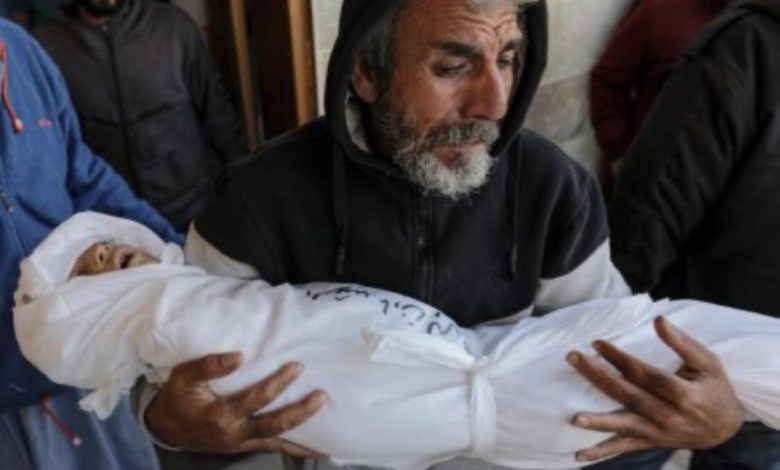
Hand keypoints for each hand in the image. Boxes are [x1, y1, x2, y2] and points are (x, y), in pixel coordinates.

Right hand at [145, 352, 326, 455]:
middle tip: (321, 396)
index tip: (297, 366)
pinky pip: (274, 448)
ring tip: (330, 434)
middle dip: (300, 411)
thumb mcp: (183, 376)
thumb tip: (239, 356)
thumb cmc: (177, 397)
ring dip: (303, 438)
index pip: (256, 399)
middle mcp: (234, 434)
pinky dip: (295, 449)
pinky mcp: (246, 446)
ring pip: (278, 442)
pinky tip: (316, 447)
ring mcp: (241, 444)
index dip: (278, 383)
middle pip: (274, 425)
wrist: (166, 427)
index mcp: (220, 415)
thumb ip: (209, 365)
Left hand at [567, 316, 742, 462]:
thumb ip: (682, 342)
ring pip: (624, 425)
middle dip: (598, 376)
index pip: (645, 374)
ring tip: (575, 418)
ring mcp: (658, 432)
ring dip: (599, 422)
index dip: (620, 358)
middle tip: (573, 357)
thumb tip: (658, 320)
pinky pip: (623, 448)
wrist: (726, 428)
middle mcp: (669, 416)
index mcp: (684, 394)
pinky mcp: (650, 442)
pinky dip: (601, 452)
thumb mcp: (708, 362)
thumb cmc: (715, 388)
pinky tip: (579, 455)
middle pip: (628, 395)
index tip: (596, 343)